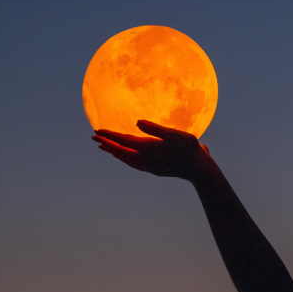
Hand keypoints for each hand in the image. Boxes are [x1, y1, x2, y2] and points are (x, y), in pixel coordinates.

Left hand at [93, 120, 211, 180]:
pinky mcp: (153, 170)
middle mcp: (145, 159)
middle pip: (120, 151)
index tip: (97, 130)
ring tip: (103, 146)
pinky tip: (124, 156)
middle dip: (106, 143)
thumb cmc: (190, 148)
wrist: (199, 170)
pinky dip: (124, 158)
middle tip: (94, 137)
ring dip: (113, 152)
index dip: (109, 135)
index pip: (123, 141)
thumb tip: (136, 122)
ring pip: (125, 159)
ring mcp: (148, 166)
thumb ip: (155, 128)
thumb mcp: (175, 134)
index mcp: (148, 149)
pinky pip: (133, 164)